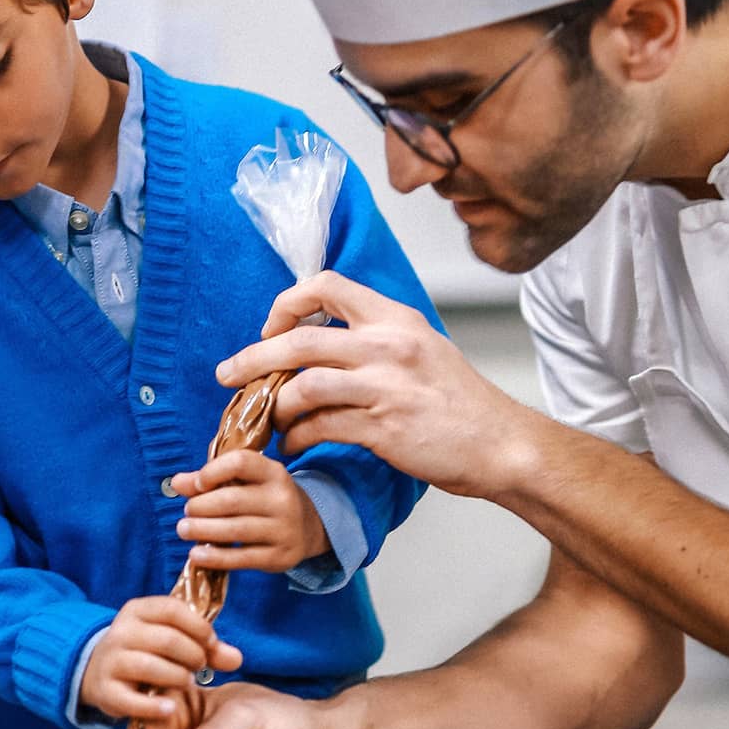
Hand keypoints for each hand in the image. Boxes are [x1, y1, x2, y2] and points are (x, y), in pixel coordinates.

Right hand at [79, 595, 243, 722]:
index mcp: (138, 610)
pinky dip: (154, 706)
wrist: (97, 671)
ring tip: (189, 683)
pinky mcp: (104, 692)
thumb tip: (237, 659)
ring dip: (178, 677)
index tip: (211, 642)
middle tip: (201, 666)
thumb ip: (207, 646)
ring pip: (150, 666)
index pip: (173, 609)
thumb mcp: (172, 638)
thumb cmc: (147, 651)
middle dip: (192, 654)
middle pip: (167, 639)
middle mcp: (120, 632)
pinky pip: (131, 700)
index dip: (199, 626)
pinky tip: (170, 708)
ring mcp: (110, 662)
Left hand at [171, 450, 329, 572]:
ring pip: (235, 530)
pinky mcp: (279, 557)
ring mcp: (283, 529)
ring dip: (202, 530)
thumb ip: (213, 479)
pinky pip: (241, 558)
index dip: (213, 471)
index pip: (241, 463)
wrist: (308, 528)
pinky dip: (214, 557)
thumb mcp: (247, 482)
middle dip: (201, 506)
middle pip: (232, 500)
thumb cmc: (266, 499)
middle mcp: (282, 499)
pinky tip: (196, 555)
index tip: (197, 483)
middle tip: (187, 511)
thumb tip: (177, 482)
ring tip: (184, 530)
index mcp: (274, 472)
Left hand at [214, 272, 544, 499]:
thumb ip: (379, 338)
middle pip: (300, 340)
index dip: (288, 303)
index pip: (326, 284)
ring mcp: (386, 387)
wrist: (500, 443)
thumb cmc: (460, 402)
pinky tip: (293, 444)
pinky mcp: (383, 428)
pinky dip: (297, 437)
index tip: (273, 328)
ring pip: (303, 386)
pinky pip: (320, 427)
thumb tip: (326, 338)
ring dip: (273, 406)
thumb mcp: (424, 347)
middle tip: (228, 375)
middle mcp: (389, 345)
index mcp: (396, 318)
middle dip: (253, 358)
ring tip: (264, 420)